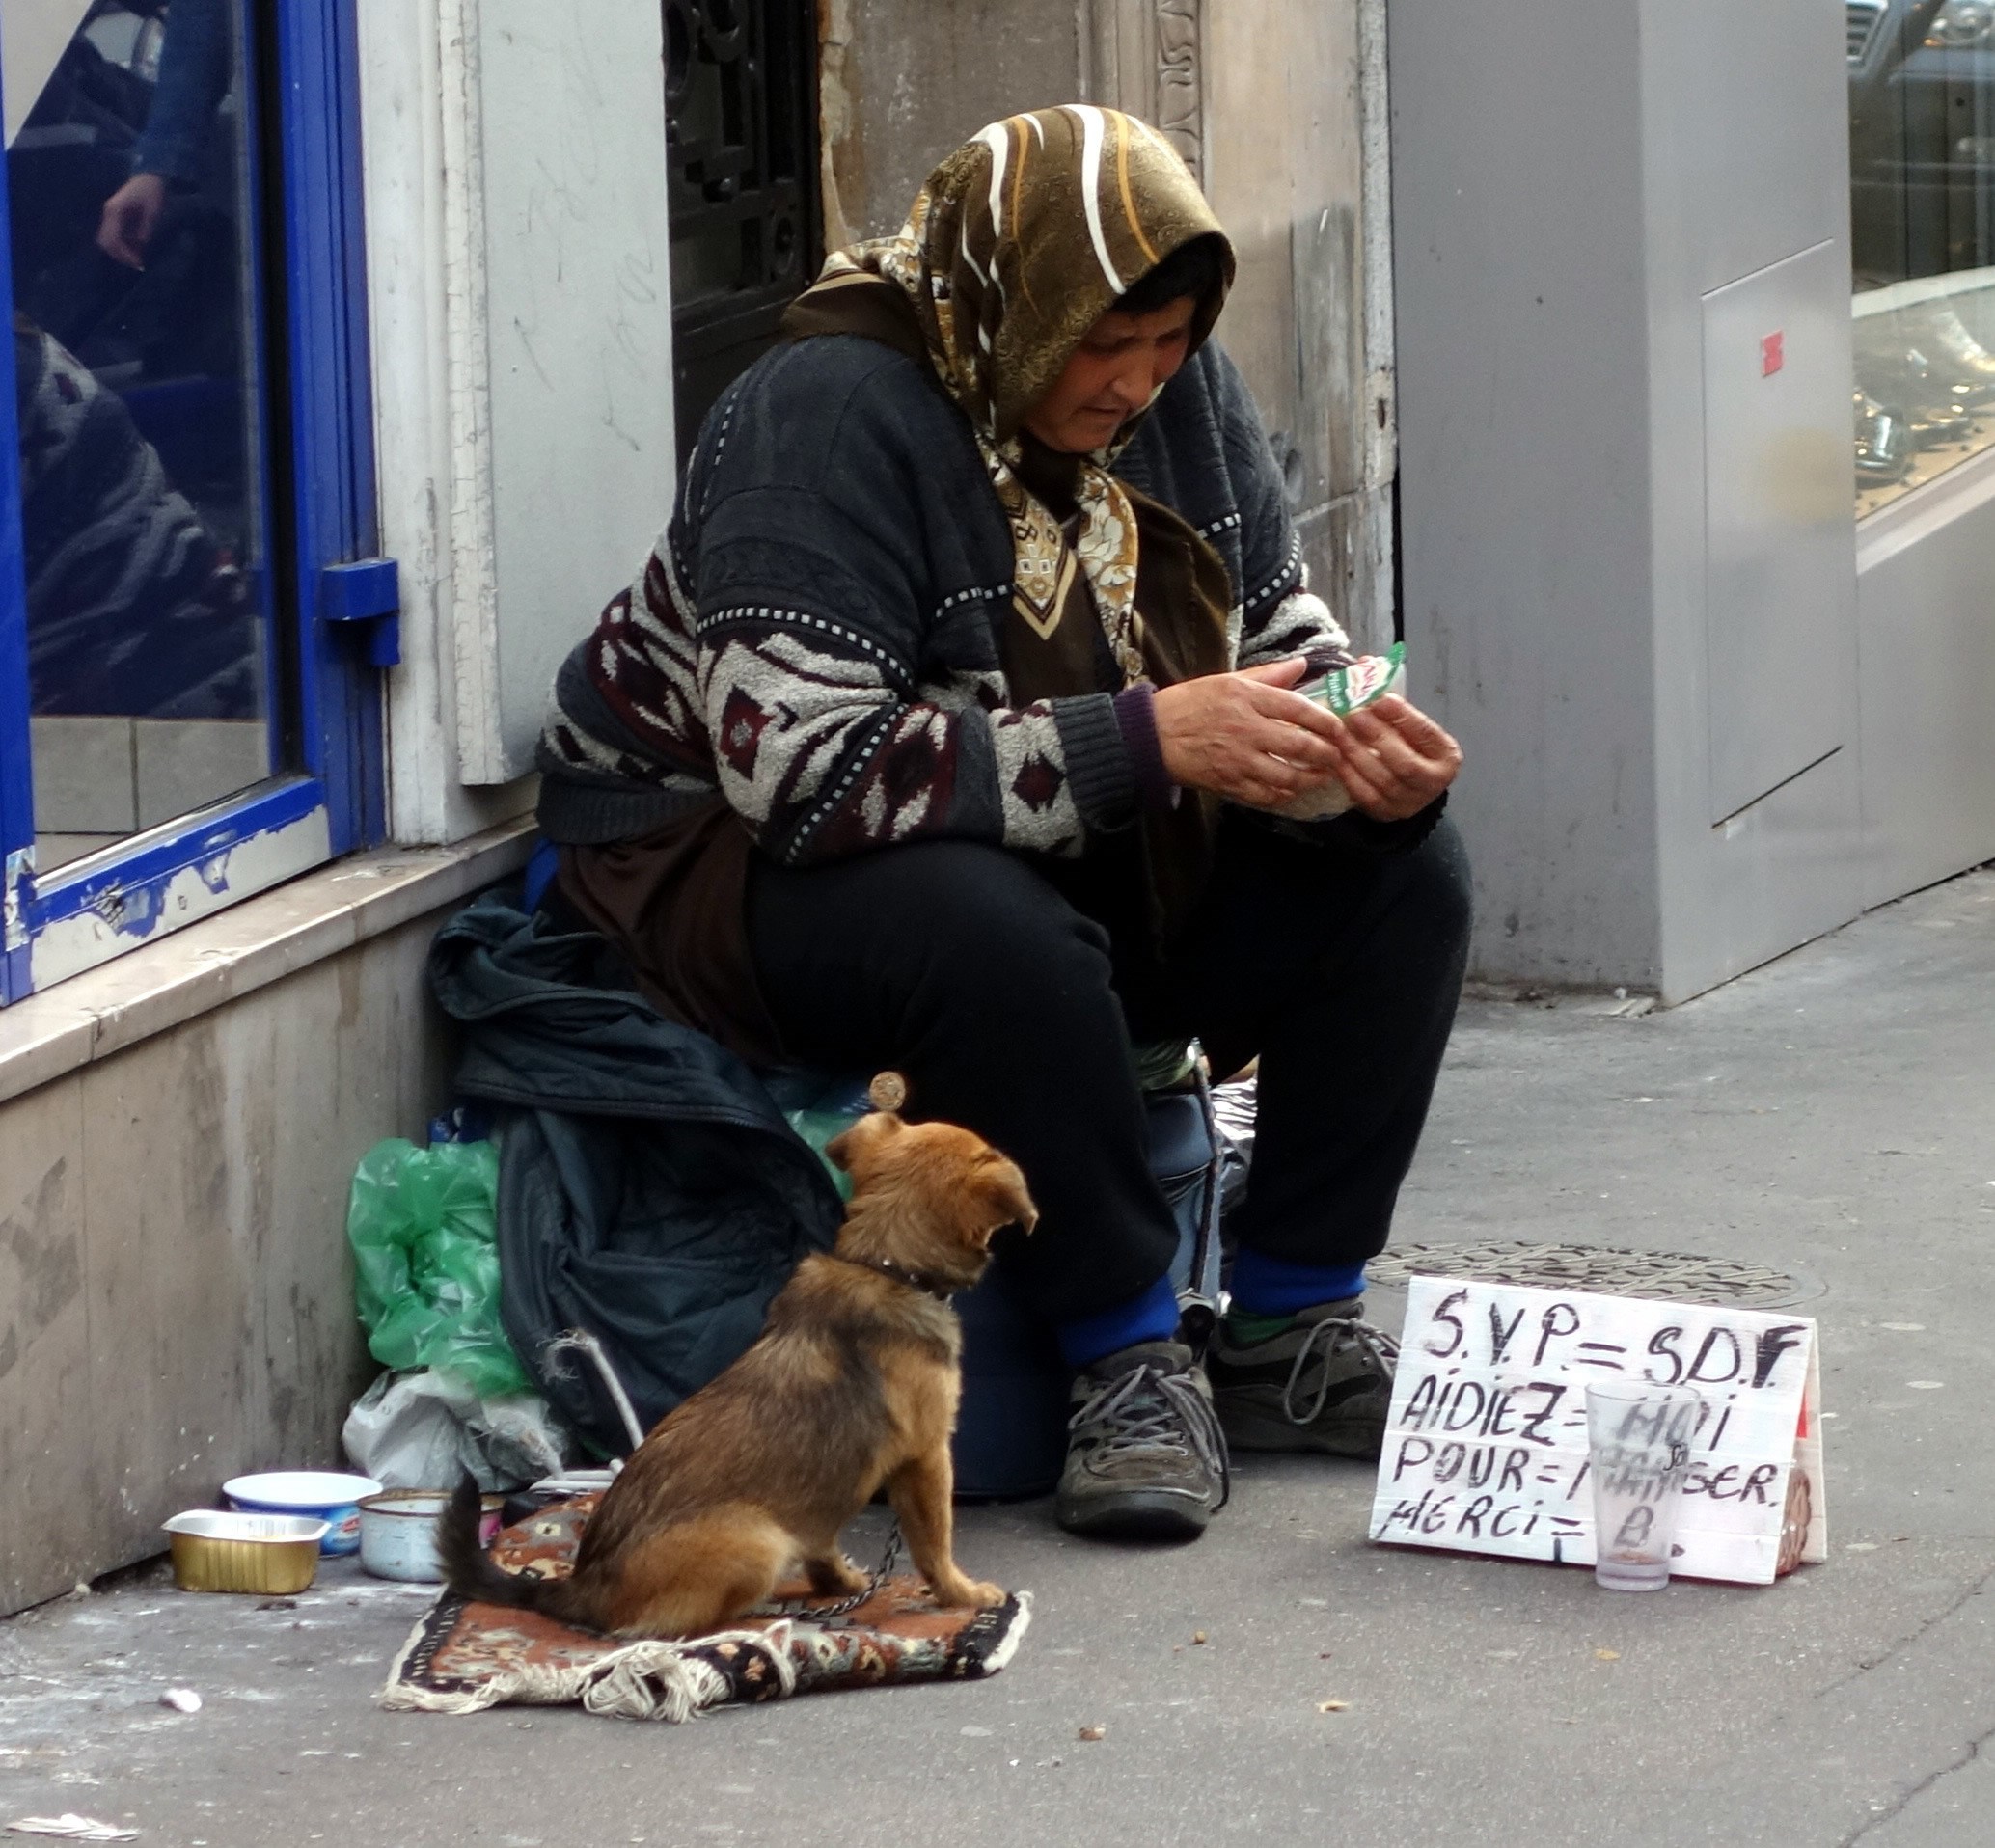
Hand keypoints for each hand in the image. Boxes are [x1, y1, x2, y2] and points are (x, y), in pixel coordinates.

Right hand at [97, 173, 167, 269]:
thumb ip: (145, 229)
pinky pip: (113, 235)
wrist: (148, 176)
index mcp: (114, 211)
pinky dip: (122, 245)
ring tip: (137, 259)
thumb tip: (140, 246)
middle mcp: (108, 213)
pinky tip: (135, 250)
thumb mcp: (152, 211)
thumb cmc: (151, 191)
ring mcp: (109, 215)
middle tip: (137, 264)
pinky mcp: (114, 216)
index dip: (124, 254)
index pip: (112, 239)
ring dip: (120, 252)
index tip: (138, 263)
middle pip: (105, 242)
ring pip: (107, 239)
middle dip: (120, 256)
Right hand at [1151, 658, 1346, 807]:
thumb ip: (1267, 675)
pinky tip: (1290, 791)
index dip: (1324, 720)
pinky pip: (1264, 795)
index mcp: (1246, 697)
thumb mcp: (1227, 680)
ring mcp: (1237, 759)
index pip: (1297, 708)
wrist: (1151, 735)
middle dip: (1325, 753)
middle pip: (1298, 745)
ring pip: (1286, 775)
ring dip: (1309, 778)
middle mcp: (1246, 728)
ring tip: (1321, 776)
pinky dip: (1282, 795)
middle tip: (1337, 756)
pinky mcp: (1227, 783)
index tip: (1339, 726)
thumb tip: (1302, 665)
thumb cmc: (1189, 704)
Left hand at [1320, 694, 1462, 820]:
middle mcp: (1434, 783)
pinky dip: (1349, 775)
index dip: (1403, 717)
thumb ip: (1391, 699)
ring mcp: (1410, 803)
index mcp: (1447, 756)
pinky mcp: (1386, 813)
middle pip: (1405, 763)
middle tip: (1354, 713)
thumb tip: (1365, 663)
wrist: (1405, 785)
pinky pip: (1366, 796)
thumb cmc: (1405, 744)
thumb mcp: (1408, 723)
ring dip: (1358, 754)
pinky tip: (1335, 756)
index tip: (1380, 699)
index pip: (1427, 734)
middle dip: (1378, 736)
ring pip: (1384, 781)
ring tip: (1340, 732)